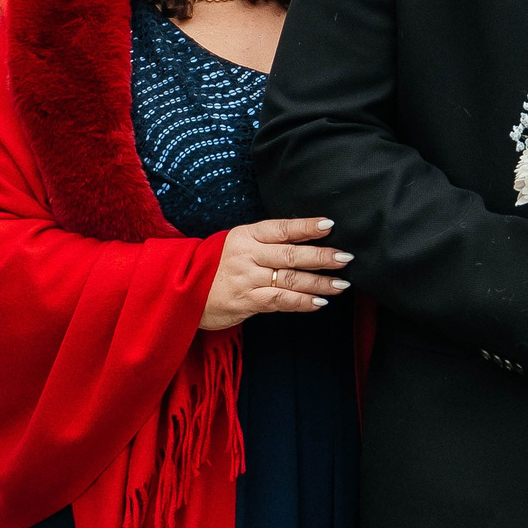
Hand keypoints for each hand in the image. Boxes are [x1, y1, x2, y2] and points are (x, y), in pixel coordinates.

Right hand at [199, 217, 350, 330]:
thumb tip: (306, 243)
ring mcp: (247, 279)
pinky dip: (301, 302)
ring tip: (341, 284)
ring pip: (289, 279)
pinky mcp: (246, 301)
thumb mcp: (237, 244)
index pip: (281, 228)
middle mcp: (248, 254)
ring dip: (319, 283)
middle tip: (345, 258)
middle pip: (291, 254)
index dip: (306, 227)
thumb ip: (266, 244)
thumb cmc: (217, 264)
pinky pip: (279, 301)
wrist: (183, 290)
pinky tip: (319, 303)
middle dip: (321, 257)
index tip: (329, 225)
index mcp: (247, 235)